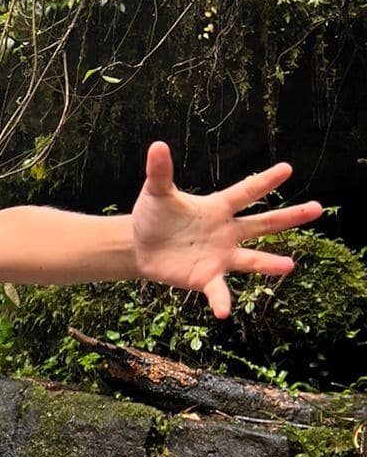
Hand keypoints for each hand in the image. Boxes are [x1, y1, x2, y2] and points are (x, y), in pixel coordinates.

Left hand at [132, 142, 322, 317]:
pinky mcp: (206, 278)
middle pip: (263, 224)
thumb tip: (157, 145)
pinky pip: (218, 290)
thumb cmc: (154, 215)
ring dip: (269, 264)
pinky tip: (223, 312)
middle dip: (289, 217)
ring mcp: (220, 256)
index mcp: (217, 208)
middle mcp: (226, 232)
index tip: (287, 169)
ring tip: (289, 265)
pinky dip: (222, 300)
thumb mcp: (156, 192)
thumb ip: (160, 171)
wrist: (140, 245)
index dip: (264, 181)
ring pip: (251, 259)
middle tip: (317, 208)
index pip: (245, 192)